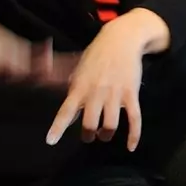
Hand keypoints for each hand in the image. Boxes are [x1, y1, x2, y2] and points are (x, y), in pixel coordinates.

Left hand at [47, 15, 147, 148]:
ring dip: (106, 134)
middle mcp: (96, 93)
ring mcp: (114, 94)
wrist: (122, 38)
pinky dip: (134, 135)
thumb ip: (75, 90)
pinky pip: (134, 119)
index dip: (58, 127)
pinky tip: (131, 146)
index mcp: (80, 87)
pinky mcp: (131, 94)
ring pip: (110, 125)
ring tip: (104, 134)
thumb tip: (71, 111)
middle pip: (89, 125)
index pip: (66, 111)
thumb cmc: (98, 53)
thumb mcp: (80, 69)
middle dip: (88, 135)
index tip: (51, 141)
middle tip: (89, 135)